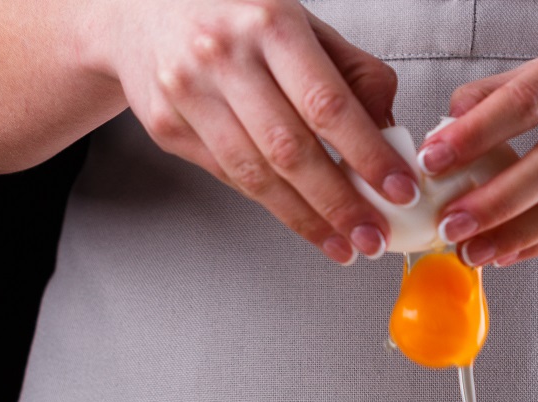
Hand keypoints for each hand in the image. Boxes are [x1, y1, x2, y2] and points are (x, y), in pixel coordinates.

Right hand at [103, 0, 420, 263]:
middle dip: (339, 203)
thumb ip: (349, 72)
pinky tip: (301, 218)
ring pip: (256, 175)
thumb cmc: (234, 17)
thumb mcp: (299, 23)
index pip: (327, 104)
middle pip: (291, 149)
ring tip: (342, 244)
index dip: (367, 154)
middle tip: (372, 235)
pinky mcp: (166, 127)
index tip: (397, 189)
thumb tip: (388, 131)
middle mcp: (223, 56)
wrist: (140, 10)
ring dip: (306, 218)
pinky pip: (229, 176)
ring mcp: (188, 93)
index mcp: (270, 23)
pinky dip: (270, 203)